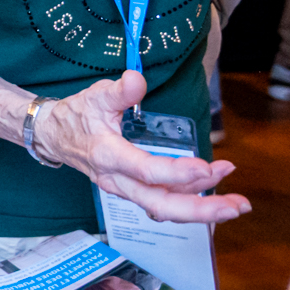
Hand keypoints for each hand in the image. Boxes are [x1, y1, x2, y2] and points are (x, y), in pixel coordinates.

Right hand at [31, 70, 249, 224]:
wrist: (53, 136)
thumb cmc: (76, 116)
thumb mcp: (94, 96)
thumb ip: (118, 91)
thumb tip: (137, 79)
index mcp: (108, 156)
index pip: (146, 170)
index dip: (177, 172)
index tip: (207, 167)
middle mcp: (118, 181)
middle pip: (161, 205)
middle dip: (200, 210)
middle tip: (236, 207)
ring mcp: (126, 189)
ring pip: (165, 207)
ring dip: (202, 208)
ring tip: (236, 202)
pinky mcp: (133, 190)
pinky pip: (163, 203)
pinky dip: (190, 201)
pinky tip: (213, 191)